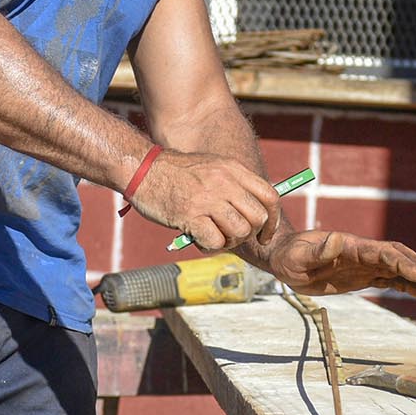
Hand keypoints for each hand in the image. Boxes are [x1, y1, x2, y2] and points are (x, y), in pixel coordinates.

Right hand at [128, 149, 283, 254]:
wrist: (143, 169)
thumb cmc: (176, 173)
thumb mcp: (213, 167)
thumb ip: (234, 185)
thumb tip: (254, 212)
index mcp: (233, 169)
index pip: (270, 197)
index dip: (272, 220)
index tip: (264, 233)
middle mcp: (224, 182)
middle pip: (258, 218)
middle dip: (250, 234)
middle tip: (232, 236)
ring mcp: (208, 199)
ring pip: (240, 231)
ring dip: (230, 241)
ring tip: (214, 237)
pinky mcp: (191, 215)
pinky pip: (216, 241)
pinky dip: (211, 247)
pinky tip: (200, 240)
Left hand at [260, 227, 415, 297]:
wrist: (284, 258)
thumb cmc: (289, 257)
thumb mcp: (299, 257)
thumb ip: (319, 250)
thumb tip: (338, 240)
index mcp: (351, 247)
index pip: (383, 252)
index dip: (402, 262)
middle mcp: (361, 253)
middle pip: (396, 256)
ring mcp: (363, 264)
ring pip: (396, 266)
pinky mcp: (360, 275)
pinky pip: (387, 278)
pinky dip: (404, 284)